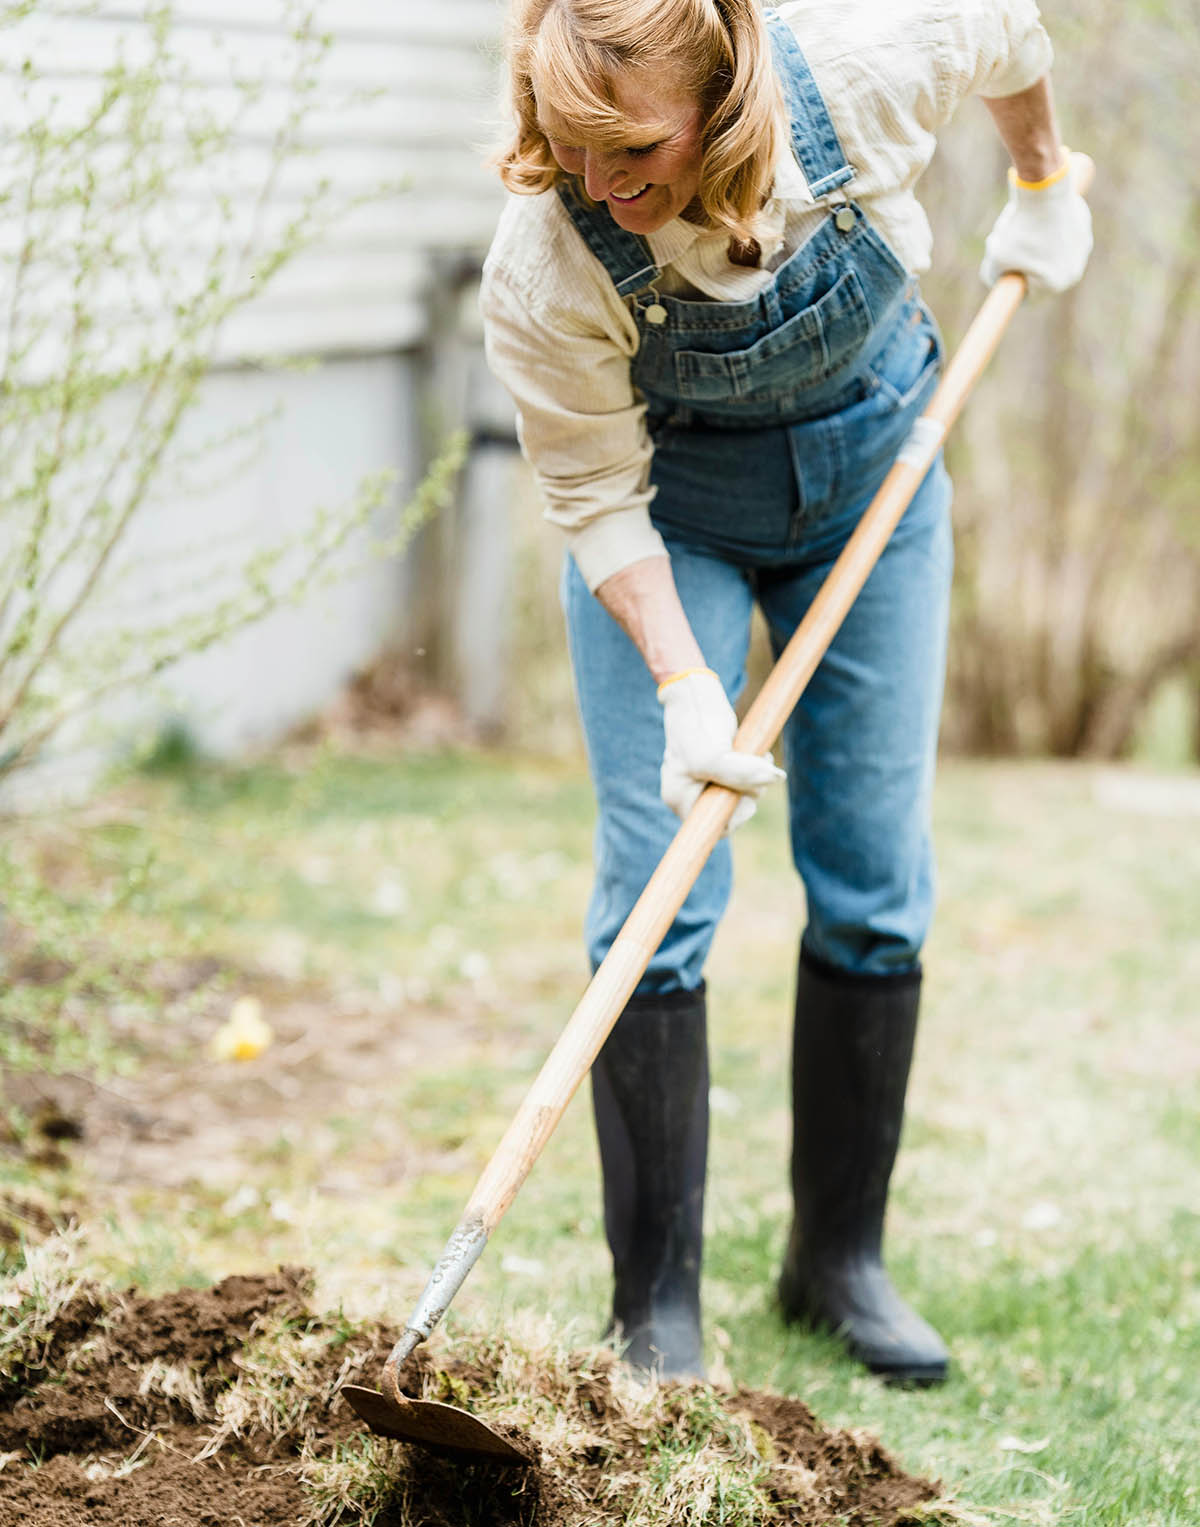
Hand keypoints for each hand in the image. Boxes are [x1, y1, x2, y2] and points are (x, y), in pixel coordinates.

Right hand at [657, 668, 784, 829]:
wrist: (695, 693)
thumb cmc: (696, 722)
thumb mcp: (713, 754)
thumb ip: (739, 774)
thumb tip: (775, 779)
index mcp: (679, 798)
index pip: (713, 828)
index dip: (735, 817)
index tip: (746, 797)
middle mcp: (690, 794)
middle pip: (729, 812)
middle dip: (749, 793)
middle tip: (758, 768)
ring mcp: (705, 781)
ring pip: (740, 795)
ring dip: (757, 778)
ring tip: (760, 755)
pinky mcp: (720, 768)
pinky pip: (743, 780)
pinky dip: (756, 769)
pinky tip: (760, 753)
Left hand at [980, 151, 1092, 293]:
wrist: (1046, 190)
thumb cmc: (1020, 229)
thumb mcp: (995, 258)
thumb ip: (991, 276)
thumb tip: (995, 280)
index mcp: (1057, 284)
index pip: (1028, 296)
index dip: (1010, 286)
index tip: (1001, 276)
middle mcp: (1075, 270)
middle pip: (1040, 274)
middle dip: (1021, 264)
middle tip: (1007, 248)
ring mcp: (1083, 248)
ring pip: (1049, 253)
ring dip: (1033, 246)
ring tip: (1021, 228)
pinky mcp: (1084, 227)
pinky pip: (1059, 234)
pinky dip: (1046, 228)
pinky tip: (1036, 217)